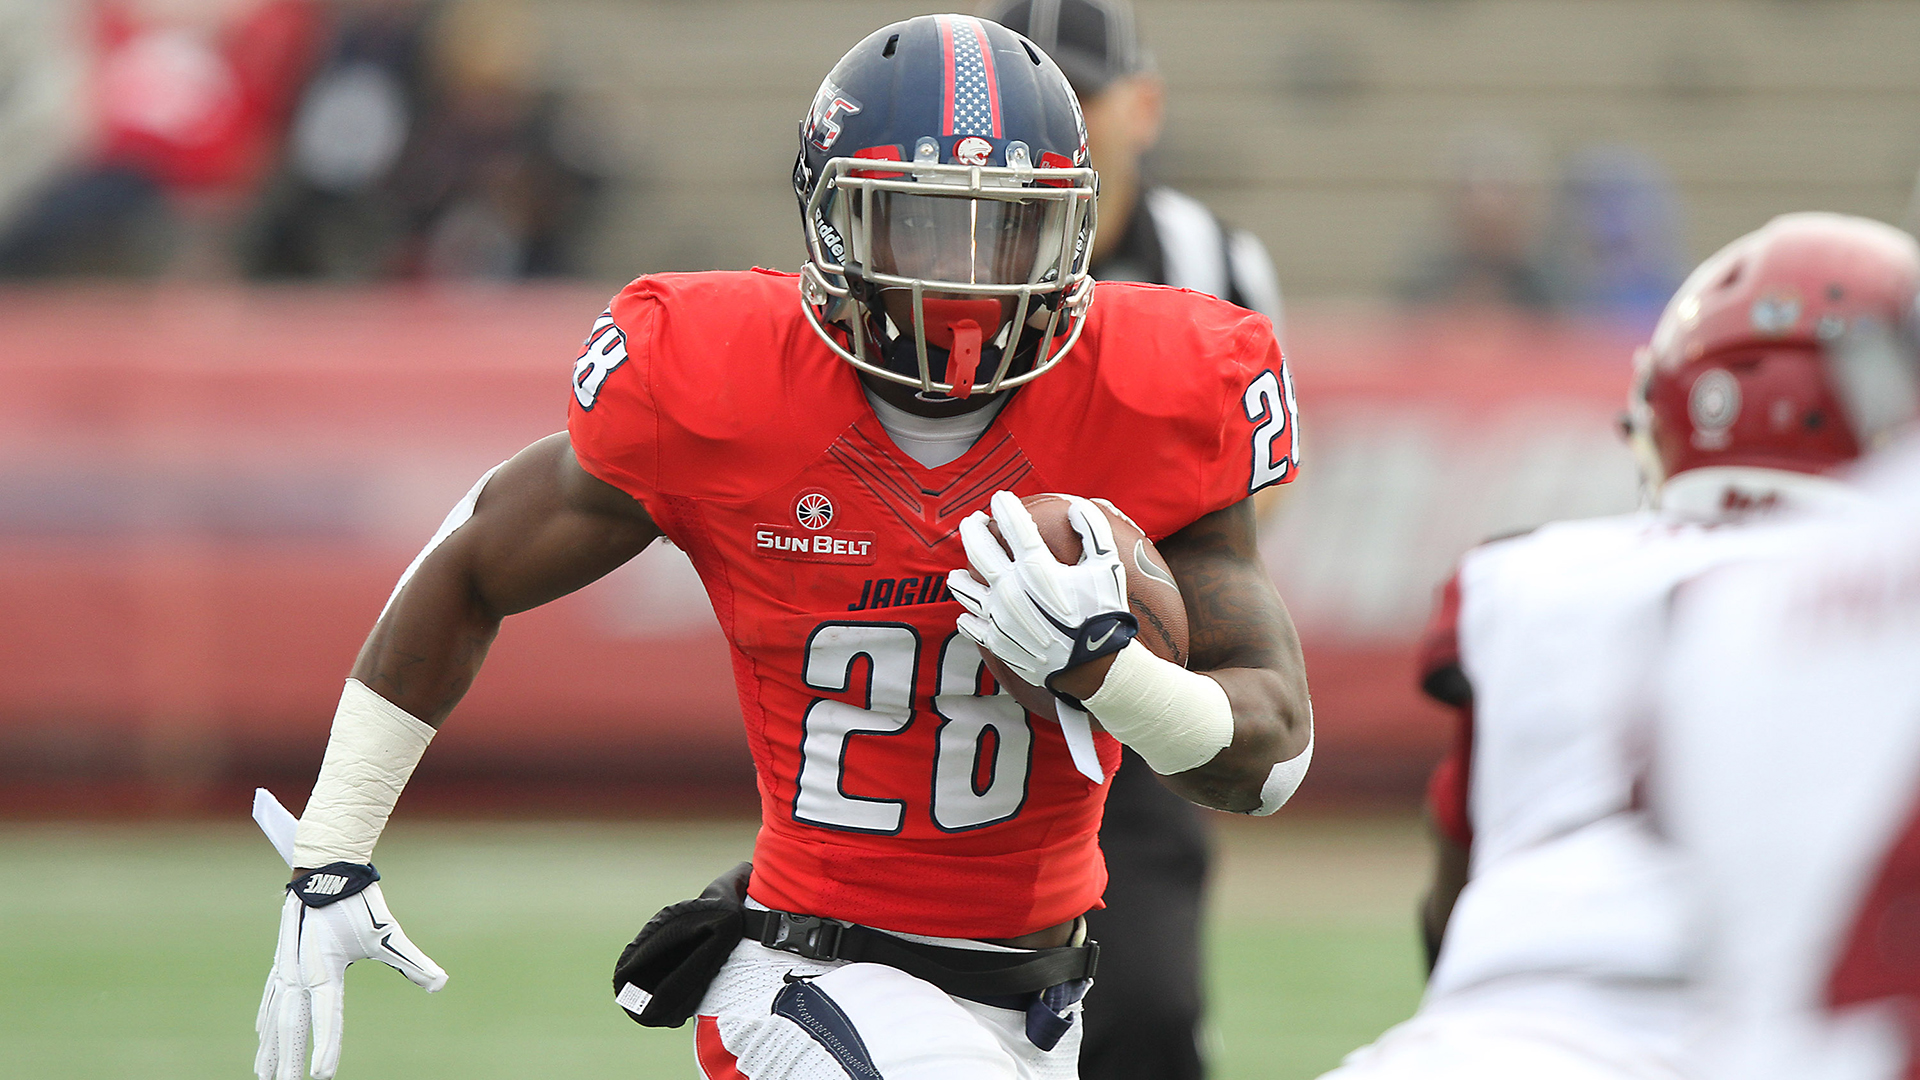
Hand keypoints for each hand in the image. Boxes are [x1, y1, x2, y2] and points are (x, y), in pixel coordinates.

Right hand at [256, 868, 446, 1079]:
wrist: (325, 869)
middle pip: (292, 1026)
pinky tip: (260, 1033)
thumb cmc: (358, 902)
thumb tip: (441, 983)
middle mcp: (300, 972)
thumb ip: (411, 962)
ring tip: (264, 1073)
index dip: (326, 1047)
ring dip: (270, 1046)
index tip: (323, 1076)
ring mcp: (287, 967)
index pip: (327, 1016)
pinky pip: (270, 996)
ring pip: (275, 1016)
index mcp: (325, 969)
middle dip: (288, 1061)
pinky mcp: (283, 960)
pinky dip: (265, 1019)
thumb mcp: (388, 933)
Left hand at [948, 490, 1135, 696]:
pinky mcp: (997, 642)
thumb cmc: (1103, 614)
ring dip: (961, 574)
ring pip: (964, 588)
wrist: (1095, 667)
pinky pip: (970, 624)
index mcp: (1037, 568)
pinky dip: (967, 615)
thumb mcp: (1108, 567)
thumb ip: (1093, 530)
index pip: (1013, 525)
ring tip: (962, 569)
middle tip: (974, 520)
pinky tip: (969, 612)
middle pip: (978, 549)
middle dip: (973, 528)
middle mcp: (1011, 589)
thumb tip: (1073, 507)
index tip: (1001, 497)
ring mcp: (999, 617)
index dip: (1005, 506)